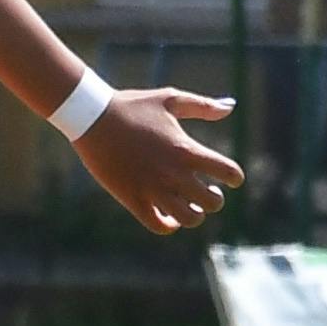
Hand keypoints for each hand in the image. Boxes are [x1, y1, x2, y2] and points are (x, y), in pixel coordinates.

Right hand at [72, 89, 243, 234]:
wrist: (92, 117)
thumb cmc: (132, 106)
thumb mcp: (170, 99)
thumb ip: (203, 105)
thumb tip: (231, 106)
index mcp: (186, 149)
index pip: (228, 172)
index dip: (234, 177)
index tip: (231, 178)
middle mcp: (173, 173)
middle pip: (212, 202)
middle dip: (214, 199)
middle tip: (207, 191)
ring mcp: (153, 189)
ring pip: (188, 218)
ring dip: (194, 215)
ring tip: (189, 206)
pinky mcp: (132, 199)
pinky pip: (159, 226)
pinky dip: (169, 226)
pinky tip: (168, 216)